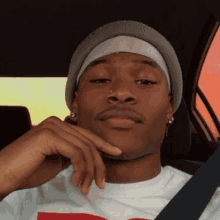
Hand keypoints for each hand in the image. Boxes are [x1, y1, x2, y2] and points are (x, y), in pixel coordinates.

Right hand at [0, 116, 121, 195]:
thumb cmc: (29, 170)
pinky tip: (77, 182)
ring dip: (89, 171)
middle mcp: (57, 122)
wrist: (4, 175)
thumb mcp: (57, 160)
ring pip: (84, 149)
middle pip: (88, 142)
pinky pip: (76, 153)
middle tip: (101, 183)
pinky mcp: (49, 136)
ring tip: (86, 188)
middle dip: (98, 164)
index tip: (116, 152)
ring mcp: (52, 127)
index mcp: (59, 126)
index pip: (86, 135)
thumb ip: (72, 153)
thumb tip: (88, 156)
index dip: (103, 144)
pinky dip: (81, 169)